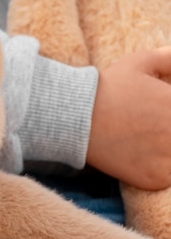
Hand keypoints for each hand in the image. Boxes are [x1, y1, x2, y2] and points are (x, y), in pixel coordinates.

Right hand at [87, 47, 170, 189]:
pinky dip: (160, 170)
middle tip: (151, 126)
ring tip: (147, 140)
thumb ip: (170, 59)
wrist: (77, 117)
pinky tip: (142, 156)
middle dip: (168, 130)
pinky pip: (168, 177)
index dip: (169, 111)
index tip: (161, 112)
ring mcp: (169, 159)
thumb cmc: (110, 87)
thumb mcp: (143, 61)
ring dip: (167, 151)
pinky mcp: (156, 179)